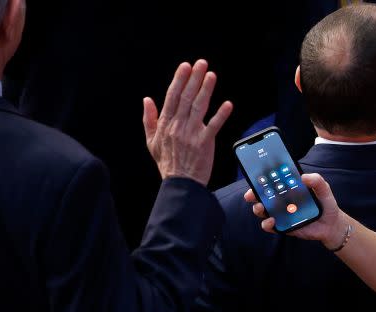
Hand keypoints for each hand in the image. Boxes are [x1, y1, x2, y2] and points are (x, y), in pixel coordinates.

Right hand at [143, 60, 232, 184]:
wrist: (180, 183)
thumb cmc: (167, 163)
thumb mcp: (151, 141)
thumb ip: (148, 119)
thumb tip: (147, 100)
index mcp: (165, 124)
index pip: (172, 97)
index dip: (179, 80)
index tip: (185, 66)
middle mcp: (178, 126)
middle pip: (186, 97)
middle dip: (194, 79)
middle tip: (201, 64)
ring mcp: (191, 134)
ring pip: (199, 107)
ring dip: (206, 90)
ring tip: (211, 75)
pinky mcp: (204, 143)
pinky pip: (213, 126)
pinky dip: (221, 115)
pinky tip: (227, 104)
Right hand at [244, 172, 346, 248]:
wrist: (332, 225)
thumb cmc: (325, 204)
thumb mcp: (324, 189)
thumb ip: (316, 181)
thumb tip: (303, 177)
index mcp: (289, 188)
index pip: (272, 181)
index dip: (261, 178)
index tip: (255, 175)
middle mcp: (282, 200)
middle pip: (263, 196)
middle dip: (253, 194)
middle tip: (251, 194)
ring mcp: (281, 214)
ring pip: (263, 211)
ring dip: (258, 208)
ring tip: (261, 207)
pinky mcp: (283, 226)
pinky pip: (271, 226)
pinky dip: (268, 224)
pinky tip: (272, 221)